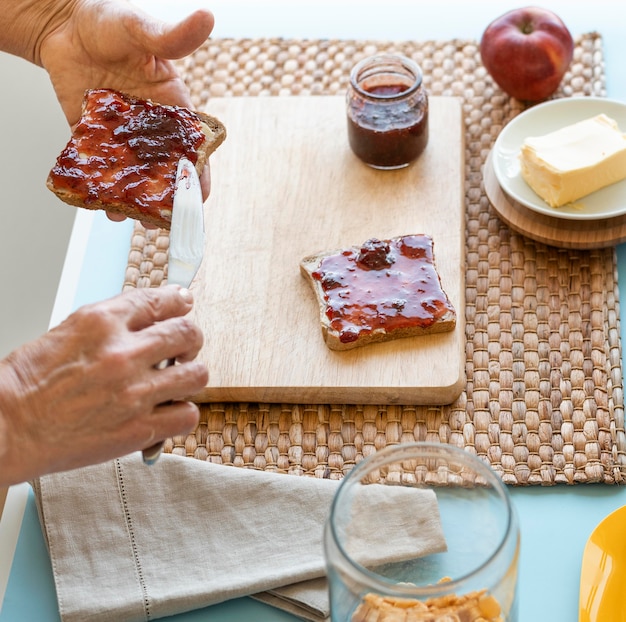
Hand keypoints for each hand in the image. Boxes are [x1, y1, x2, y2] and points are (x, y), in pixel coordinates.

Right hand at [0, 286, 207, 485]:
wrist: (7, 427)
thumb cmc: (27, 384)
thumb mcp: (67, 331)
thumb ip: (111, 323)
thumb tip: (147, 317)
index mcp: (101, 322)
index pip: (160, 299)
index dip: (179, 301)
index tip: (184, 303)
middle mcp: (123, 353)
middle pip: (188, 333)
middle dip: (190, 339)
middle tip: (184, 347)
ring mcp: (134, 392)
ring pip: (197, 373)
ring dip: (191, 375)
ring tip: (178, 381)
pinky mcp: (138, 428)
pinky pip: (188, 415)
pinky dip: (182, 412)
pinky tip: (168, 410)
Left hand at [38, 0, 213, 213]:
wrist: (62, 24)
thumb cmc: (109, 22)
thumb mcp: (141, 30)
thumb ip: (172, 37)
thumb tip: (207, 18)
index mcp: (173, 109)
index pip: (192, 149)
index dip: (198, 175)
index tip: (199, 199)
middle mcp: (151, 129)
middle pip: (165, 172)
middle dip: (165, 199)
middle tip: (159, 220)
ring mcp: (122, 137)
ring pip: (133, 176)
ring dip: (132, 199)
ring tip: (125, 216)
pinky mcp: (92, 138)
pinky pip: (98, 167)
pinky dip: (99, 186)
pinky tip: (99, 202)